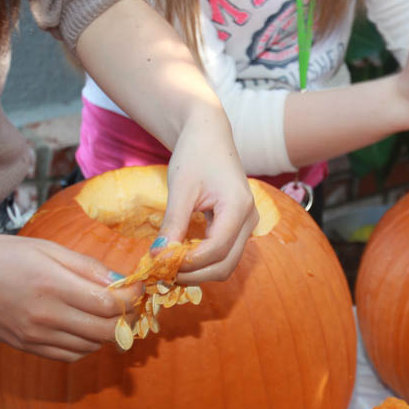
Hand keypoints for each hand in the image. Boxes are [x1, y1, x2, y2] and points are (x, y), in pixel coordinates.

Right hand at [0, 234, 141, 362]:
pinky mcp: (26, 347)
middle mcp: (46, 316)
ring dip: (108, 334)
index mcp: (54, 286)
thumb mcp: (48, 249)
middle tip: (130, 304)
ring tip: (110, 315)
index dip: (131, 298)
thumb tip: (121, 281)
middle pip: (105, 331)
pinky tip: (86, 329)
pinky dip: (86, 346)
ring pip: (90, 347)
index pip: (109, 304)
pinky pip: (68, 355)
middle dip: (126, 319)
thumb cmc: (3, 254)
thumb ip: (87, 267)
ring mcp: (34, 336)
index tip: (138, 288)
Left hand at [161, 105, 258, 284]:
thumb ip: (173, 224)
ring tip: (168, 267)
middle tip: (161, 273)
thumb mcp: (180, 189)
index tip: (158, 264)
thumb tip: (159, 257)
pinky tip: (180, 257)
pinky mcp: (239, 226)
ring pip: (226, 264)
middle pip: (225, 264)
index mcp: (238, 207)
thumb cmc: (195, 154)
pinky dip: (202, 261)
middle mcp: (250, 220)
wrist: (209, 135)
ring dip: (198, 271)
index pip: (216, 250)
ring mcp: (247, 224)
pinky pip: (224, 253)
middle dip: (193, 274)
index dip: (188, 263)